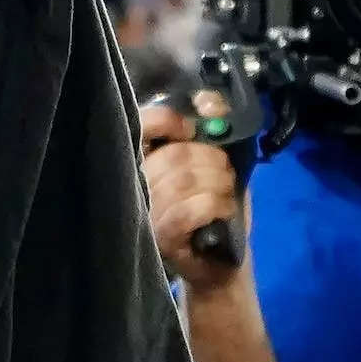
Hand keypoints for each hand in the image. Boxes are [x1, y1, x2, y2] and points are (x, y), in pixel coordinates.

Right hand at [142, 101, 246, 293]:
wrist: (221, 263)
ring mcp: (144, 212)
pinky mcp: (159, 238)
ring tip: (225, 193)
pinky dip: (216, 205)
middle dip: (212, 160)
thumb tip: (208, 99)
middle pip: (175, 155)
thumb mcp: (218, 162)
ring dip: (219, 183)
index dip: (171, 121)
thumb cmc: (215, 208)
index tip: (193, 130)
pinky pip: (190, 210)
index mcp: (143, 158)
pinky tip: (224, 210)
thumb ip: (212, 127)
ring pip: (185, 181)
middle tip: (224, 174)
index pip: (144, 124)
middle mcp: (134, 183)